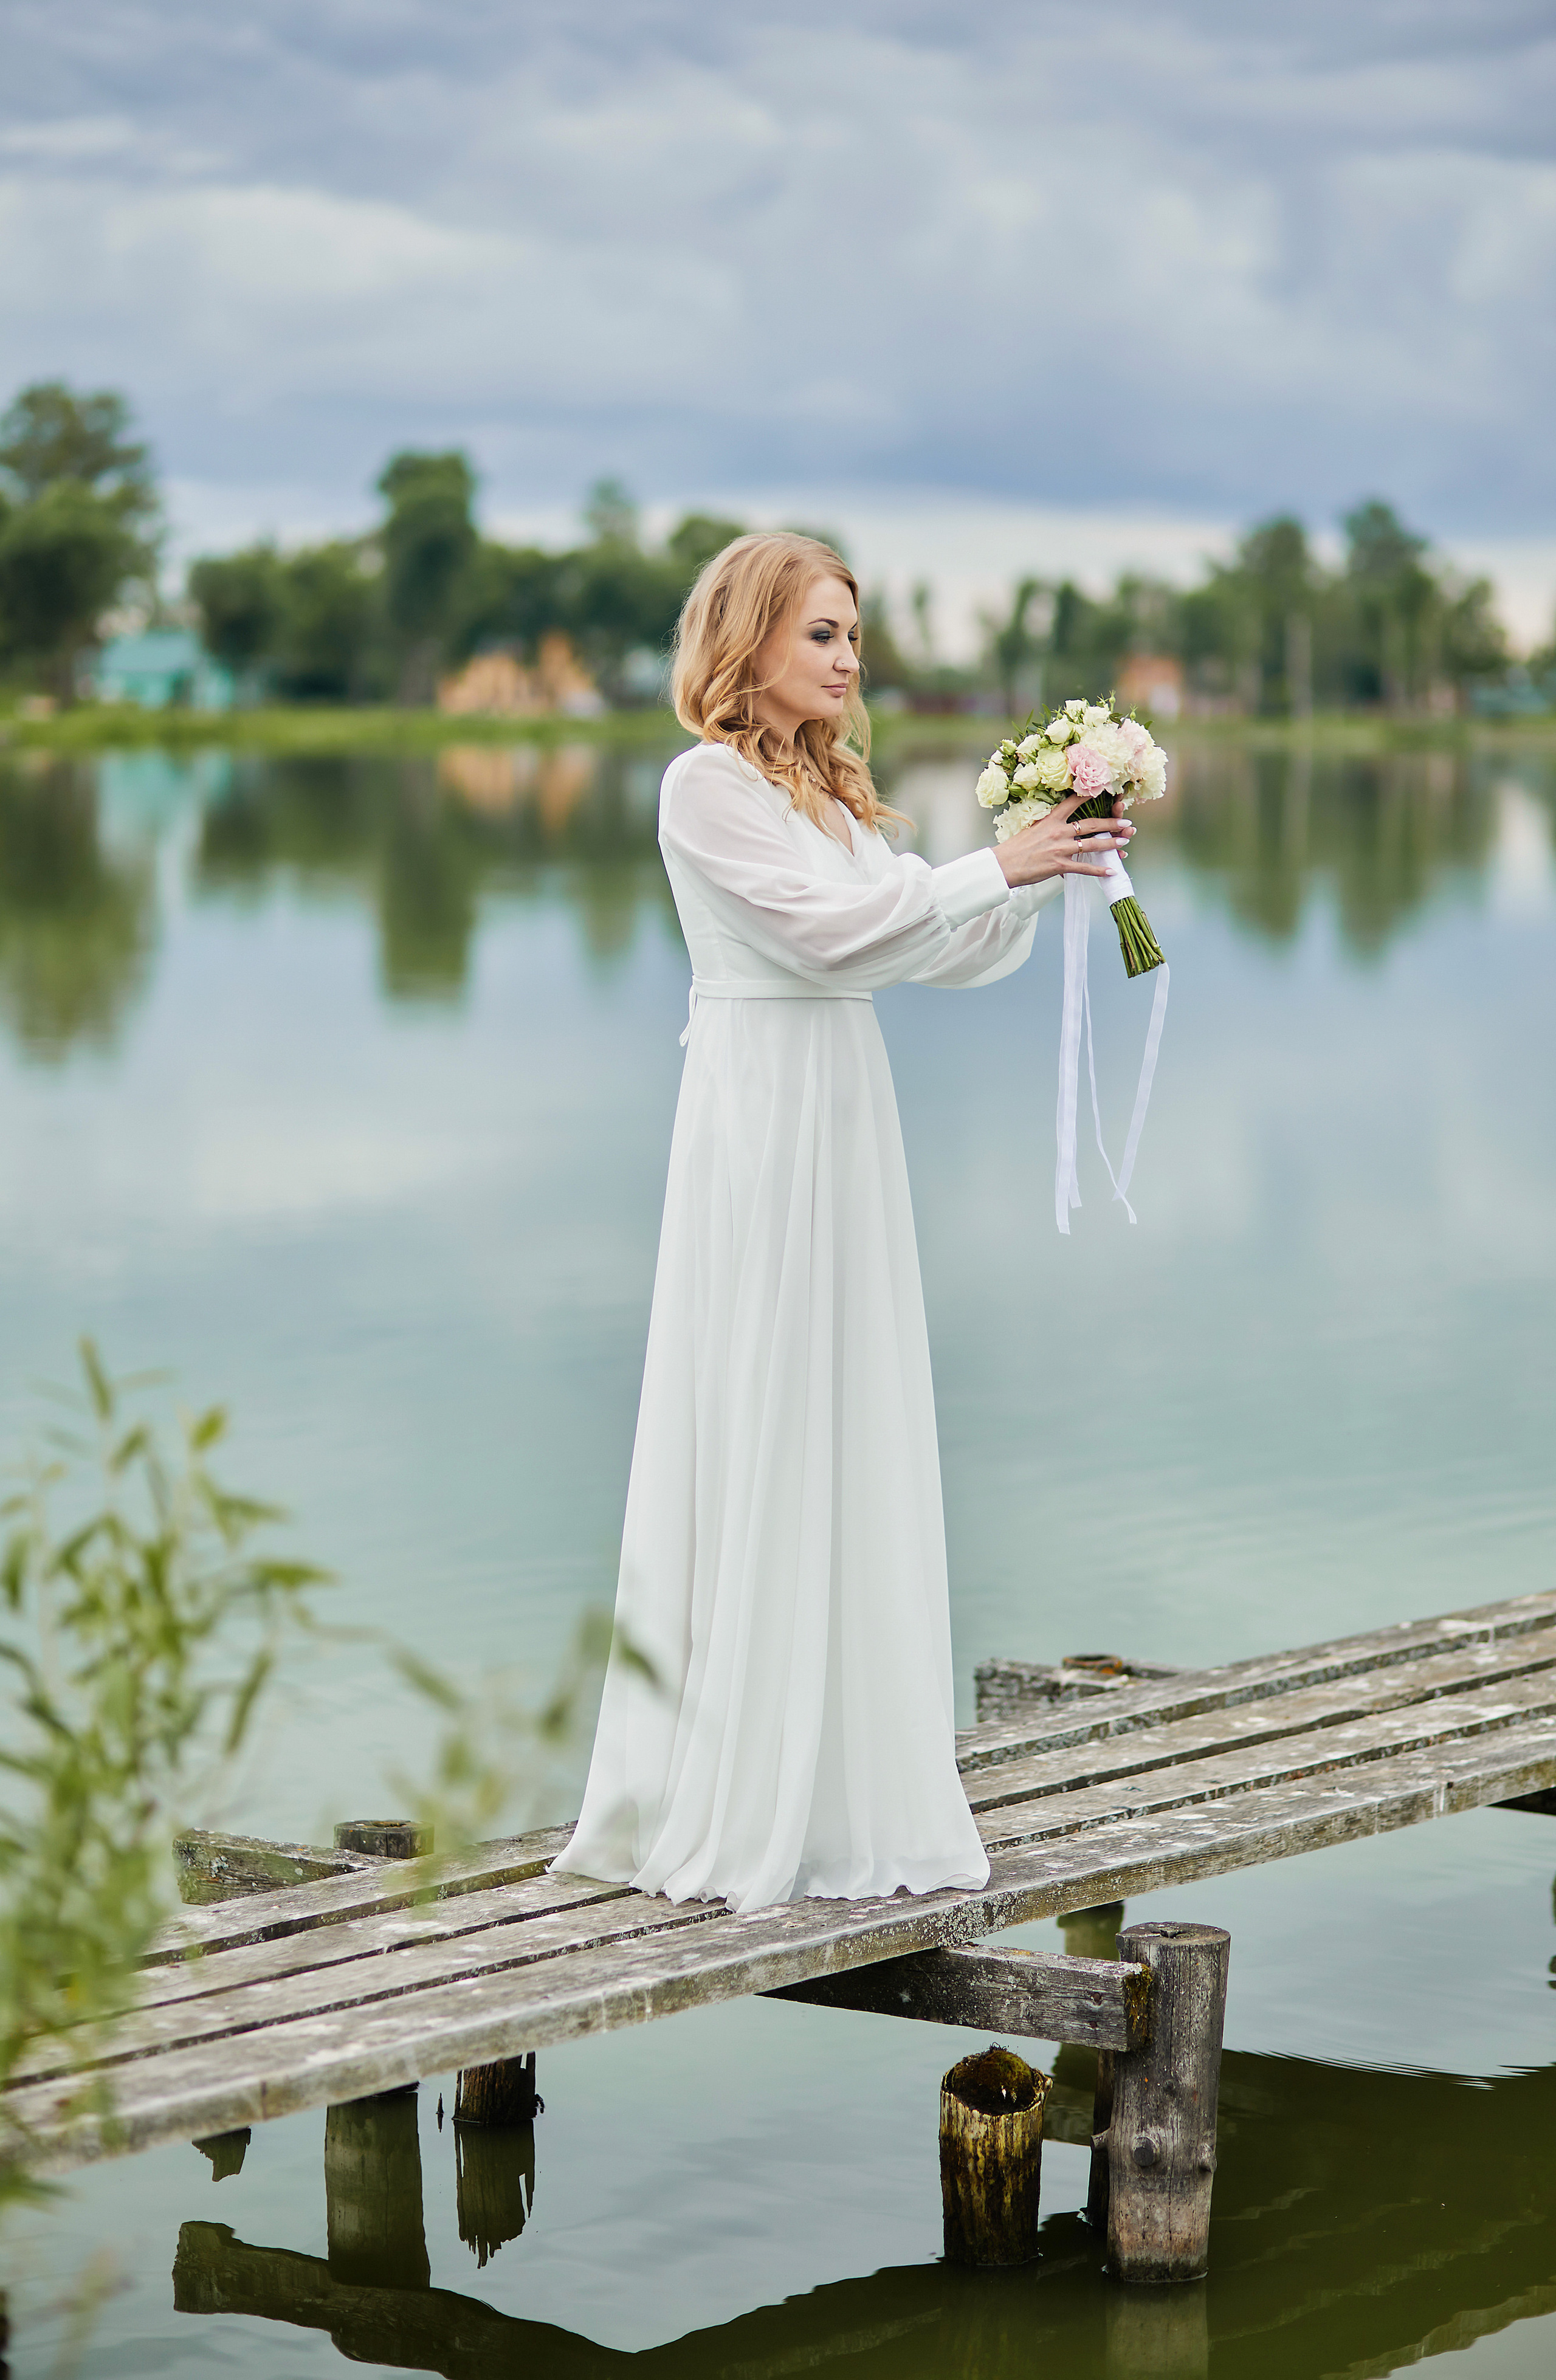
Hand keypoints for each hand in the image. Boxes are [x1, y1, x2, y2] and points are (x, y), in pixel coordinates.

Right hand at [995, 793, 1133, 889]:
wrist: (1003, 865)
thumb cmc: (1015, 848)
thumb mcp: (1032, 829)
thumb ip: (1048, 825)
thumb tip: (1058, 823)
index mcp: (1051, 820)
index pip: (1073, 802)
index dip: (1090, 795)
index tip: (1104, 789)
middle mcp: (1058, 832)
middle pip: (1091, 824)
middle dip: (1111, 823)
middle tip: (1126, 822)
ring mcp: (1060, 849)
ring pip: (1092, 845)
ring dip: (1111, 844)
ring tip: (1124, 842)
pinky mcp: (1059, 865)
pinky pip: (1084, 868)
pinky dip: (1099, 870)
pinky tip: (1111, 870)